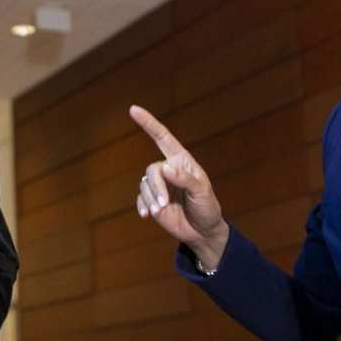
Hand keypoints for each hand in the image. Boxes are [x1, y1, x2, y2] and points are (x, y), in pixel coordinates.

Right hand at [129, 105, 229, 266]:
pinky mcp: (152, 201)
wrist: (202, 231)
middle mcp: (168, 170)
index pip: (162, 138)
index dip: (148, 123)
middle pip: (152, 170)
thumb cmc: (207, 207)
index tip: (133, 109)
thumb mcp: (202, 192)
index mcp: (181, 161)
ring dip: (151, 199)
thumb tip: (165, 168)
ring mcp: (159, 186)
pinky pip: (140, 198)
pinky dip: (143, 206)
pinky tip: (147, 215)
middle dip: (156, 187)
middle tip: (164, 205)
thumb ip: (185, 179)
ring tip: (161, 211)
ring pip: (145, 185)